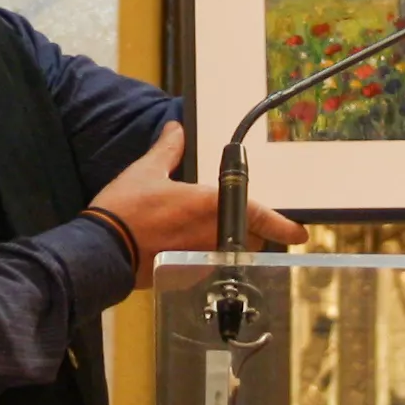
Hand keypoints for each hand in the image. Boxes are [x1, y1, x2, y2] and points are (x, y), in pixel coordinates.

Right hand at [90, 119, 301, 266]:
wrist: (103, 252)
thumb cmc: (125, 210)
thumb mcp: (146, 171)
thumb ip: (167, 150)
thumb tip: (175, 129)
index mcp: (210, 206)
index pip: (259, 215)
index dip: (284, 224)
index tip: (300, 232)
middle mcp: (214, 234)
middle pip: (249, 237)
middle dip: (248, 230)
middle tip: (233, 219)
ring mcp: (203, 258)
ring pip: (231, 252)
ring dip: (227, 243)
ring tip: (203, 232)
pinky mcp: (189, 276)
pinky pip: (210, 265)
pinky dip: (206, 256)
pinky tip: (184, 247)